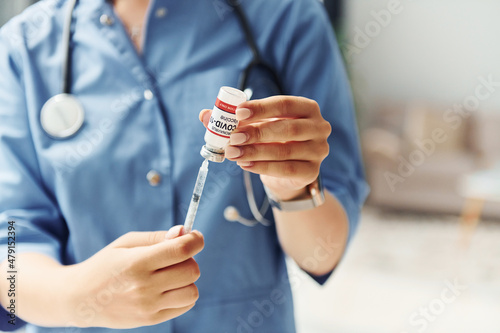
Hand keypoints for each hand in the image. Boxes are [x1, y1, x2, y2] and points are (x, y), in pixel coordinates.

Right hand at [68, 226, 203, 327]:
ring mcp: (148, 306)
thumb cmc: (106, 264)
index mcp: (137, 262)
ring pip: (192, 291)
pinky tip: (168, 287)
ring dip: (187, 279)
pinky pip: (185, 305)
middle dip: (189, 259)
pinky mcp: (151, 319)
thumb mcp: (126, 243)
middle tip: (175, 257)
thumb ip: (157, 237)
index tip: (195, 237)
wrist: (80, 299)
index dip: (195, 240)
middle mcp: (144, 287)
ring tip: (170, 274)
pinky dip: (183, 294)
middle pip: (191, 270)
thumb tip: (184, 232)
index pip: (181, 250)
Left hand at [200, 96, 330, 199]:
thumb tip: (204, 115)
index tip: (238, 112)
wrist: (289, 170)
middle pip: (286, 128)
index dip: (260, 108)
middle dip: (256, 133)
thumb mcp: (257, 125)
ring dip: (255, 152)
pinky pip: (286, 169)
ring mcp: (318, 150)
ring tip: (233, 153)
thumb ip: (234, 120)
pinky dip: (263, 167)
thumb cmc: (273, 140)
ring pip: (284, 151)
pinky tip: (245, 164)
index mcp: (307, 108)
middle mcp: (319, 127)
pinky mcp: (311, 172)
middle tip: (232, 137)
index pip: (284, 104)